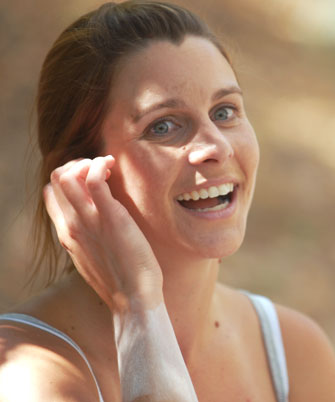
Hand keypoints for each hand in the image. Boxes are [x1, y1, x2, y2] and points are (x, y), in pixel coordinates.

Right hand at [44, 156, 163, 312]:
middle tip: (102, 170)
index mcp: (68, 234)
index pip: (50, 193)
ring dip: (88, 162)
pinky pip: (93, 179)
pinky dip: (100, 165)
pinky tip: (112, 168)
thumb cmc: (122, 281)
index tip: (94, 179)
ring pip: (67, 175)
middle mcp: (72, 226)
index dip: (69, 178)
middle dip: (77, 164)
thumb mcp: (96, 258)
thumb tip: (99, 228)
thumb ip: (90, 240)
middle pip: (55, 179)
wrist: (134, 300)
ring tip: (108, 167)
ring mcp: (88, 221)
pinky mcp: (110, 217)